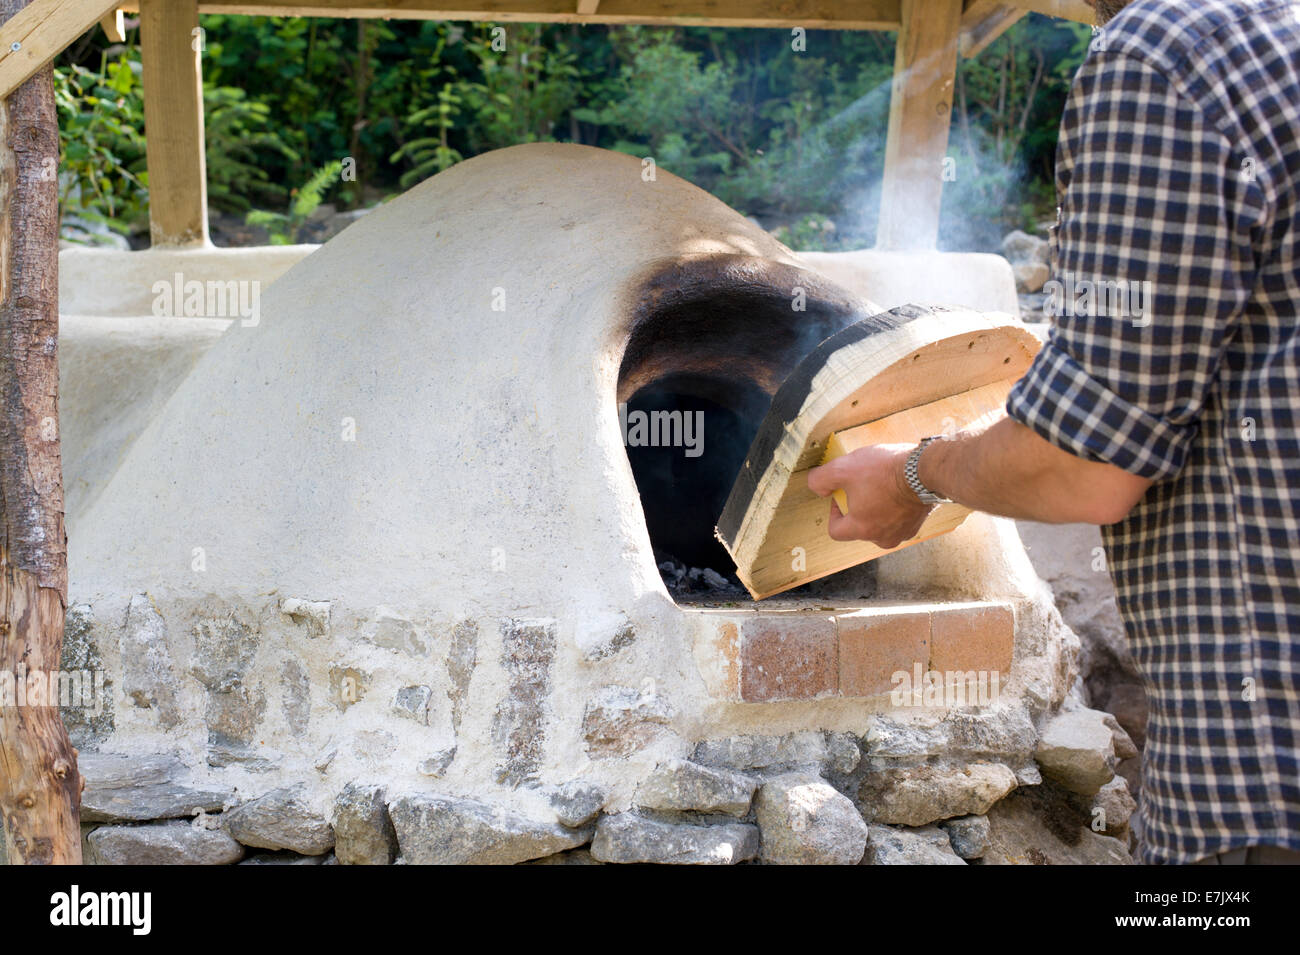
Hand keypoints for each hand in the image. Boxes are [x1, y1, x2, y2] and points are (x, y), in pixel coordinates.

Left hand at [806, 443, 933, 547]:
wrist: (925, 469)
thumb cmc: (886, 471)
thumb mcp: (843, 468)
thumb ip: (821, 479)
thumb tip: (817, 487)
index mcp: (862, 529)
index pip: (836, 531)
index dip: (833, 511)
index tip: (841, 494)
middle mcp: (883, 537)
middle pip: (860, 526)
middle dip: (857, 507)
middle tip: (863, 485)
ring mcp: (904, 531)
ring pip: (881, 522)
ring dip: (878, 506)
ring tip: (882, 485)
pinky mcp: (919, 522)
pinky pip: (900, 517)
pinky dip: (896, 505)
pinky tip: (898, 486)